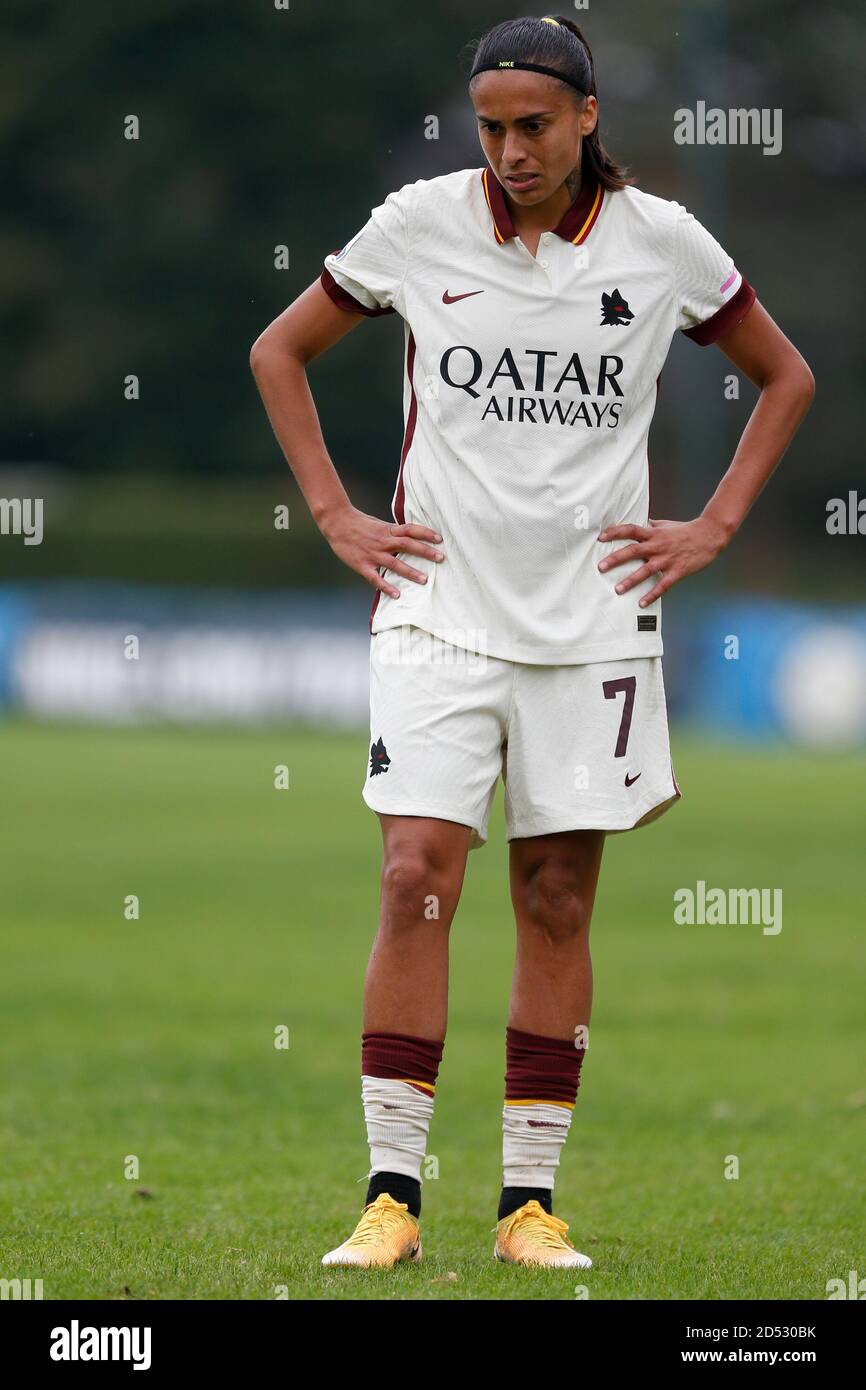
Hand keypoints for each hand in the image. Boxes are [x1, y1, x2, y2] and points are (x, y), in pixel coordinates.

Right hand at [321, 504, 444, 599]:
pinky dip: (386, 586)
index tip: (440, 539)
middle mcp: (383, 541)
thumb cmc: (359, 524)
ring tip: (425, 580)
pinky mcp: (362, 565)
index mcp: (388, 530)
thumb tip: (411, 537)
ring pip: (395, 563)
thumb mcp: (379, 525)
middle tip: (441, 558)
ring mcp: (373, 554)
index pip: (411, 529)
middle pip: (408, 545)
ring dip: (410, 571)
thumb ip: (394, 532)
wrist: (336, 522)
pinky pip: (376, 578)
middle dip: (425, 552)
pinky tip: (396, 594)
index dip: (426, 533)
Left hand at [597, 515, 731, 606]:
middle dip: (616, 559)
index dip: (615, 532)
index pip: (630, 530)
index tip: (601, 537)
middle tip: (601, 567)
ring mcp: (667, 559)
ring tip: (617, 590)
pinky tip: (641, 604)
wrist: (710, 535)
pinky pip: (662, 585)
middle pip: (633, 551)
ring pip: (646, 571)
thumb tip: (639, 523)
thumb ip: (651, 526)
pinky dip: (652, 595)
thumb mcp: (666, 525)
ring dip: (631, 581)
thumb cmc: (685, 530)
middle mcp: (658, 546)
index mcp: (654, 534)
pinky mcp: (677, 571)